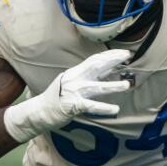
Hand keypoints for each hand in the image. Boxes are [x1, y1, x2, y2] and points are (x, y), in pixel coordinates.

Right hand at [3, 48, 131, 142]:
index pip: (94, 60)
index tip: (124, 54)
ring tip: (127, 85)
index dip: (109, 55)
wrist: (39, 112)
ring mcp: (73, 92)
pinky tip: (115, 109)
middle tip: (127, 57)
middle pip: (96, 66)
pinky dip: (104, 108)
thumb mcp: (72, 83)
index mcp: (75, 72)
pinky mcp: (72, 106)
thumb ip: (88, 78)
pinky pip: (91, 106)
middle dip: (112, 60)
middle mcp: (74, 79)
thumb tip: (109, 70)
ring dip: (113, 86)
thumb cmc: (58, 99)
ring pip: (96, 87)